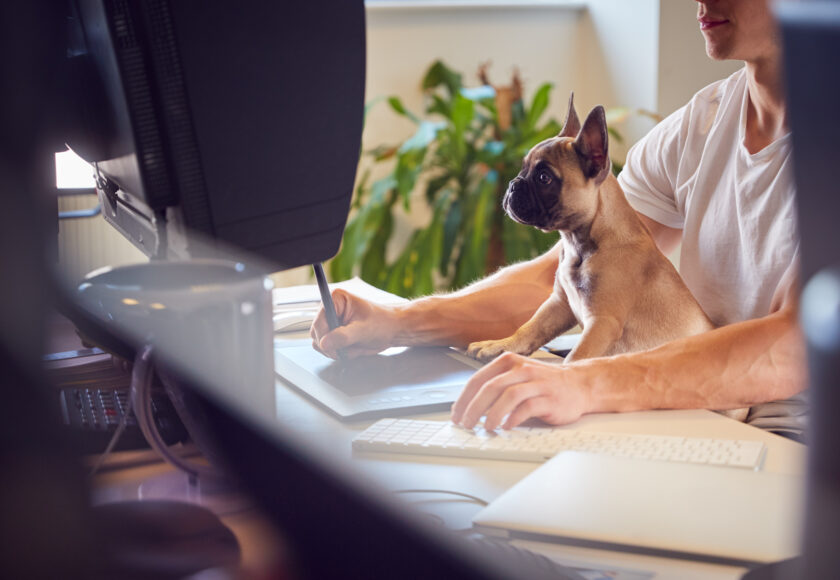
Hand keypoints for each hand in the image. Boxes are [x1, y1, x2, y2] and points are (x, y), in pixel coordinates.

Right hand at [310, 289, 399, 358]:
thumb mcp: (364, 330)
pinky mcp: (333, 333)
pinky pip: (328, 348)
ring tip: (356, 345)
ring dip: (337, 350)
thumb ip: (343, 336)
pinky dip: (340, 352)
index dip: (324, 336)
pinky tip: (354, 347)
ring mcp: (331, 322)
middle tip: (349, 348)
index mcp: (335, 299)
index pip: (318, 321)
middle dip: (333, 345)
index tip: (334, 347)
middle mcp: (330, 309)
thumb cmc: (382, 323)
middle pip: (317, 334)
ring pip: (321, 343)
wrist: (392, 330)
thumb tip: (324, 343)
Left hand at [450, 352, 589, 430]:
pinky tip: (507, 427)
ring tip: (486, 427)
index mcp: (509, 362)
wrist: (580, 385)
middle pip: (490, 387)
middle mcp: (522, 369)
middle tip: (465, 423)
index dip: (464, 398)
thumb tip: (468, 408)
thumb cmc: (544, 384)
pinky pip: (528, 407)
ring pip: (508, 396)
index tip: (456, 414)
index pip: (478, 379)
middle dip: (473, 408)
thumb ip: (496, 386)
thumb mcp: (518, 377)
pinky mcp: (549, 398)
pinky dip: (514, 418)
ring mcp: (537, 383)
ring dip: (493, 414)